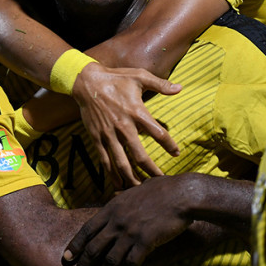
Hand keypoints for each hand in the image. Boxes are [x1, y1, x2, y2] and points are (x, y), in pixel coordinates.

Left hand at [62, 174, 194, 265]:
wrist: (182, 194)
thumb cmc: (162, 190)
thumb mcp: (135, 190)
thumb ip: (123, 197)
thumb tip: (117, 195)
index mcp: (112, 208)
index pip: (87, 229)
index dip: (76, 244)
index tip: (67, 256)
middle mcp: (117, 221)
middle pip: (93, 248)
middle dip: (83, 265)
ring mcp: (130, 232)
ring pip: (110, 259)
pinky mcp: (145, 241)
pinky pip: (132, 264)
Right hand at [71, 62, 181, 188]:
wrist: (86, 81)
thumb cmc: (115, 78)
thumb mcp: (139, 76)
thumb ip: (161, 84)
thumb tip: (180, 88)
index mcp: (136, 112)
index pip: (158, 133)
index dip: (170, 145)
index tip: (176, 153)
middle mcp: (123, 126)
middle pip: (140, 156)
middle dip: (152, 171)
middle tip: (161, 180)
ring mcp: (109, 134)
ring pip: (121, 162)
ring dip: (132, 177)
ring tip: (141, 189)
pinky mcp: (97, 138)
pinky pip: (105, 159)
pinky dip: (112, 174)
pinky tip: (119, 184)